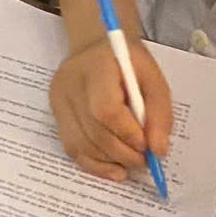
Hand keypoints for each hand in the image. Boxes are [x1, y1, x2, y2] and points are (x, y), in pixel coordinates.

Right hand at [50, 31, 173, 182]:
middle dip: (124, 154)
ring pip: (81, 145)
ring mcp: (58, 100)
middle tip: (145, 160)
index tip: (147, 145)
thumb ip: (160, 112)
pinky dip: (95, 165)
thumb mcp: (153, 77)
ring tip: (132, 160)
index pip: (105, 110)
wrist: (95, 48)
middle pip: (93, 132)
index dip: (128, 135)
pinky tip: (115, 168)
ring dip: (111, 162)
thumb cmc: (127, 62)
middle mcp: (69, 84)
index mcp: (96, 68)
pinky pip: (72, 149)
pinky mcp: (55, 113)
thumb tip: (157, 150)